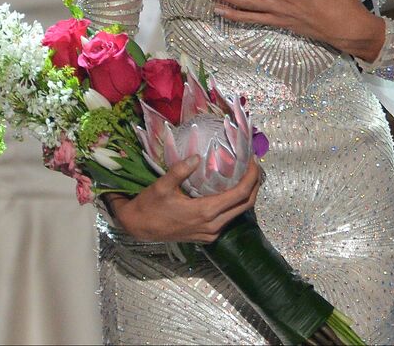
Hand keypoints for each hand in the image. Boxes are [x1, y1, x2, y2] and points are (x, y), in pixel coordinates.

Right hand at [108, 155, 261, 242]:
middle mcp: (212, 225)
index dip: (252, 177)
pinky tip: (231, 190)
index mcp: (205, 212)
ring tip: (246, 175)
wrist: (138, 228)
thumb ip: (180, 170)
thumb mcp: (162, 186)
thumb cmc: (149, 206)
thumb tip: (197, 156)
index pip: (240, 194)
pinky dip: (235, 205)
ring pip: (238, 213)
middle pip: (245, 205)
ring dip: (246, 195)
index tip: (255, 162)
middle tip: (255, 166)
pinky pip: (228, 219)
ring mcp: (210, 233)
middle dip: (255, 185)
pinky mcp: (206, 236)